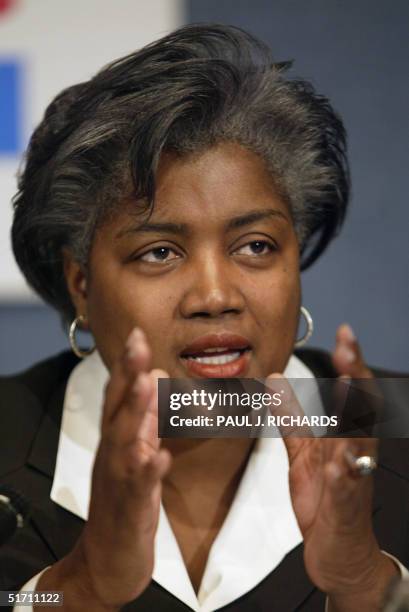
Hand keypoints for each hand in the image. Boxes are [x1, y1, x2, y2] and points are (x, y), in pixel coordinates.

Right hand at [36, 328, 170, 610]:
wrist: (106, 560)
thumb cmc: (124, 501)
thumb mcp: (135, 454)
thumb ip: (146, 418)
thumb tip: (157, 380)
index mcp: (115, 440)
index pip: (118, 396)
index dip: (127, 365)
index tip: (137, 334)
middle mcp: (113, 454)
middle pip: (117, 409)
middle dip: (127, 374)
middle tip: (137, 341)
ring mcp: (119, 480)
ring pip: (124, 442)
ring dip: (134, 412)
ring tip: (146, 383)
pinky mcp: (130, 508)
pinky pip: (140, 487)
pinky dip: (148, 470)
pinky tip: (160, 456)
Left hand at [267, 324, 397, 609]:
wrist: (337, 553)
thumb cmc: (325, 500)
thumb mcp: (303, 453)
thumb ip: (292, 417)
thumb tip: (275, 379)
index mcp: (345, 437)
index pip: (352, 394)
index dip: (349, 363)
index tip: (344, 332)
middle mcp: (355, 452)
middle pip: (361, 409)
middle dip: (356, 376)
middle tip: (348, 345)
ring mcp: (353, 478)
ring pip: (360, 443)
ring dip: (355, 415)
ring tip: (350, 387)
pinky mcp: (345, 507)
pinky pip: (347, 487)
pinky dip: (343, 471)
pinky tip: (338, 457)